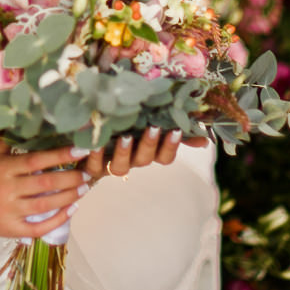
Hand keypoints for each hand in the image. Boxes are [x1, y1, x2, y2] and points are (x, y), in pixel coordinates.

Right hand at [0, 139, 91, 240]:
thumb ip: (6, 141)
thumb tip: (21, 120)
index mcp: (4, 169)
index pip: (36, 160)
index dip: (59, 155)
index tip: (79, 150)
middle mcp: (7, 189)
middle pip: (45, 183)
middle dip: (70, 178)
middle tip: (86, 174)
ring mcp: (10, 211)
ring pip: (45, 205)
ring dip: (68, 197)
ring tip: (83, 189)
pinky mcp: (13, 229)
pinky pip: (39, 227)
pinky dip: (57, 220)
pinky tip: (71, 210)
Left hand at [82, 128, 209, 182]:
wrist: (85, 140)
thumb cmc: (122, 127)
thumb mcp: (145, 123)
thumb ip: (172, 129)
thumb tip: (205, 140)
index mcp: (146, 152)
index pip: (165, 156)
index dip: (171, 146)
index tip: (175, 129)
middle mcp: (131, 161)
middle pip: (145, 160)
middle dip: (150, 144)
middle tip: (153, 127)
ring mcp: (111, 165)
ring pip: (121, 167)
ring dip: (125, 152)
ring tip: (126, 137)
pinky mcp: (91, 167)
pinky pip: (94, 166)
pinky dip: (95, 156)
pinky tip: (95, 144)